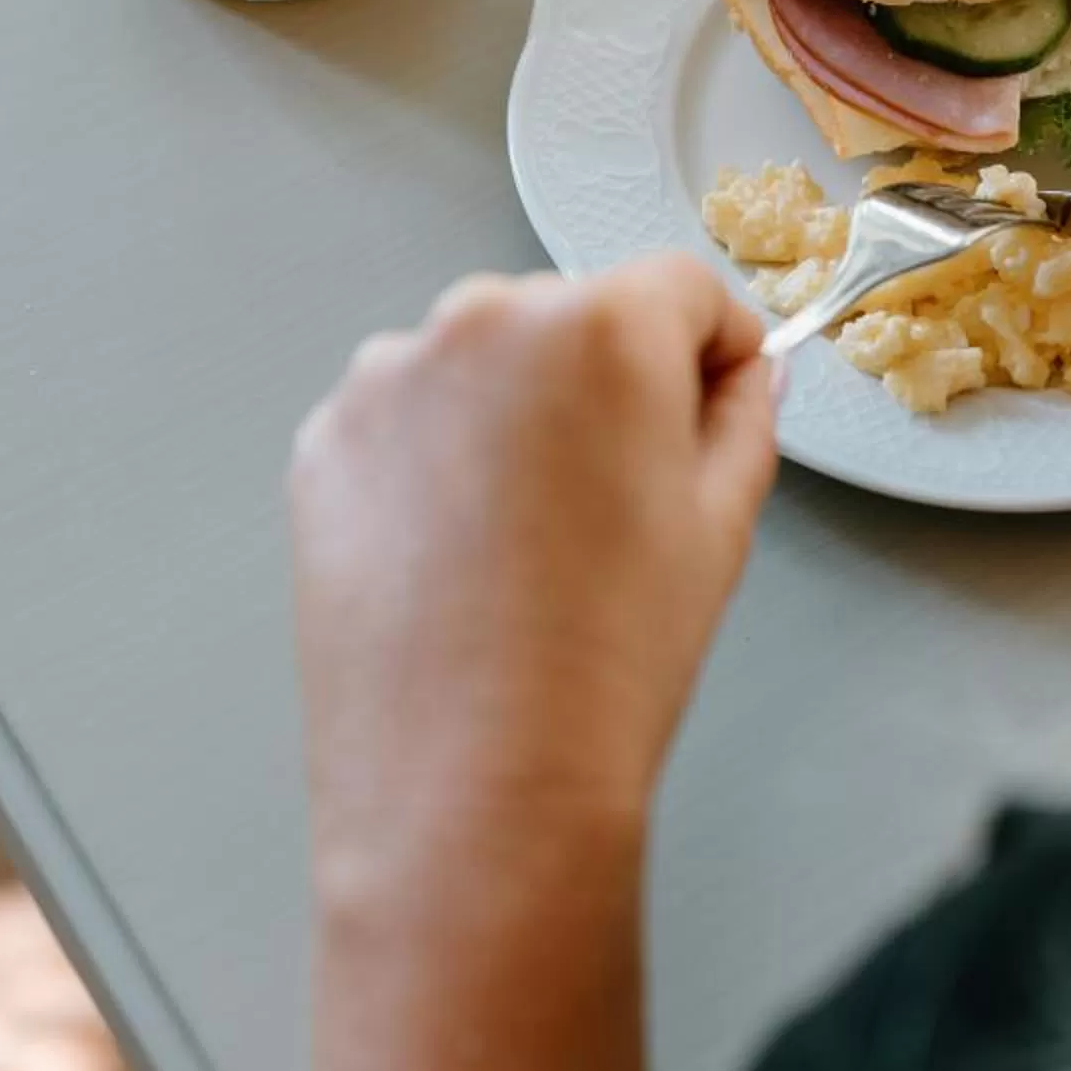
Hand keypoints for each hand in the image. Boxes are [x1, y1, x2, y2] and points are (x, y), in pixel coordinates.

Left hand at [289, 256, 777, 929]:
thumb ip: (744, 416)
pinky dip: (436, 459)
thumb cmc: (607, 660)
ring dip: (515, 413)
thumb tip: (746, 374)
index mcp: (602, 326)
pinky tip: (462, 553)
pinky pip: (406, 416)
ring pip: (483, 363)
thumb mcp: (721, 525)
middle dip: (605, 381)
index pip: (682, 288)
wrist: (475, 783)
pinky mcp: (324, 440)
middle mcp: (484, 321)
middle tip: (618, 496)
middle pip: (574, 315)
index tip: (716, 400)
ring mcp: (387, 378)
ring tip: (531, 537)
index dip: (714, 348)